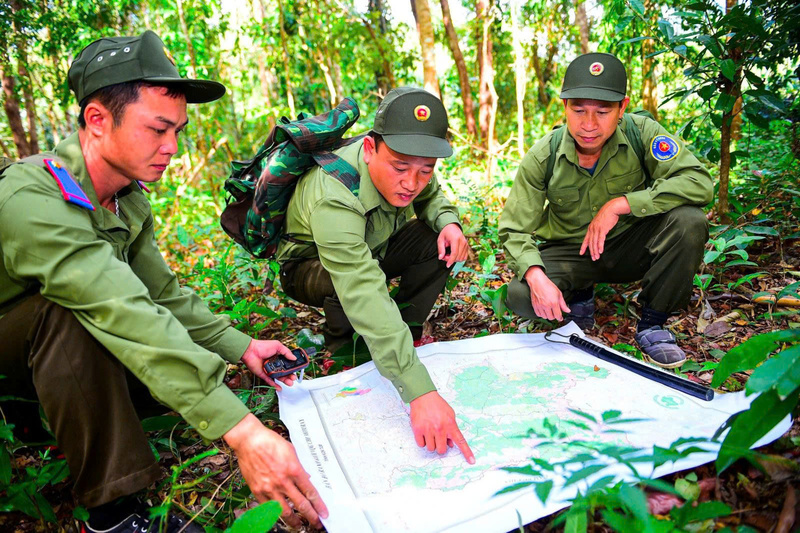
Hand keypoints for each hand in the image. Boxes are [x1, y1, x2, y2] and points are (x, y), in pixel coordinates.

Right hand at [224, 414, 328, 528]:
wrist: (249, 440)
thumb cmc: (270, 442)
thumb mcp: (291, 451)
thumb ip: (299, 467)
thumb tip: (305, 479)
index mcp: (294, 470)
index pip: (310, 492)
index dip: (319, 505)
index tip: (324, 513)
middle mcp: (283, 481)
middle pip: (301, 504)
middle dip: (311, 516)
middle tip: (316, 523)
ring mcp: (269, 488)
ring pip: (285, 511)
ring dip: (294, 520)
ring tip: (299, 525)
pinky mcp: (257, 491)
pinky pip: (268, 508)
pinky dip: (275, 514)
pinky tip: (280, 517)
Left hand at [241, 340, 296, 390]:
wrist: (250, 350)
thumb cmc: (262, 346)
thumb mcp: (277, 346)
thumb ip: (286, 352)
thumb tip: (294, 358)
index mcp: (278, 357)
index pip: (287, 364)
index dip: (292, 368)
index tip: (296, 370)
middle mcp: (274, 364)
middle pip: (284, 372)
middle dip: (290, 376)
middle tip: (293, 378)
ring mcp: (269, 370)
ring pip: (278, 377)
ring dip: (284, 381)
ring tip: (289, 383)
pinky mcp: (264, 374)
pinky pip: (270, 381)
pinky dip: (274, 385)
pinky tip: (279, 388)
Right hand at [409, 391, 474, 463]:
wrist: (423, 396)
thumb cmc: (437, 405)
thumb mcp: (450, 415)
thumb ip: (452, 429)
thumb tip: (450, 444)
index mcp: (450, 425)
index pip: (461, 442)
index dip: (467, 452)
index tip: (472, 461)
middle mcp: (440, 429)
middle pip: (441, 450)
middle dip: (440, 446)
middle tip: (438, 439)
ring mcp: (428, 430)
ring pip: (431, 448)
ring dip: (431, 443)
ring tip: (430, 433)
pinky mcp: (418, 430)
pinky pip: (421, 444)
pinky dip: (422, 441)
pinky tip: (423, 432)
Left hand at [437, 223, 469, 267]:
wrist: (452, 227)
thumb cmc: (446, 233)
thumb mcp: (440, 239)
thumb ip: (440, 249)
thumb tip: (441, 258)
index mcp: (456, 239)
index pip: (454, 253)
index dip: (450, 260)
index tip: (447, 265)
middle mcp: (463, 241)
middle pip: (458, 256)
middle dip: (450, 259)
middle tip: (444, 256)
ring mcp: (466, 244)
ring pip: (462, 258)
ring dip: (455, 259)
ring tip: (448, 255)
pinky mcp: (467, 246)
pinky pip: (465, 256)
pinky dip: (459, 258)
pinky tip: (454, 255)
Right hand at [524, 266, 569, 320]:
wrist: (538, 282)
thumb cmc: (548, 286)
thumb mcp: (559, 294)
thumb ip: (563, 304)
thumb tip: (567, 310)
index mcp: (553, 303)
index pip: (558, 316)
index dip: (560, 318)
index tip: (560, 318)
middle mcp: (546, 306)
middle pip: (551, 318)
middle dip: (554, 316)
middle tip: (555, 313)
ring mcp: (540, 306)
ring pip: (544, 317)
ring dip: (547, 315)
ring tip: (549, 311)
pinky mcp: (534, 306)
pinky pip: (538, 314)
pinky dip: (541, 314)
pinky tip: (543, 311)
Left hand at [580, 197, 630, 260]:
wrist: (611, 209)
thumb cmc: (606, 216)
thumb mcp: (599, 223)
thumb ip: (597, 229)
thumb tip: (598, 236)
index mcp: (590, 228)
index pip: (585, 239)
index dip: (583, 247)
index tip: (581, 253)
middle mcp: (592, 229)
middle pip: (590, 243)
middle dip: (591, 252)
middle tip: (593, 258)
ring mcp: (597, 229)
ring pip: (594, 242)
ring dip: (595, 251)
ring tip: (597, 257)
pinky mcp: (603, 229)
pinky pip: (600, 239)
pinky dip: (600, 246)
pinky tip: (600, 251)